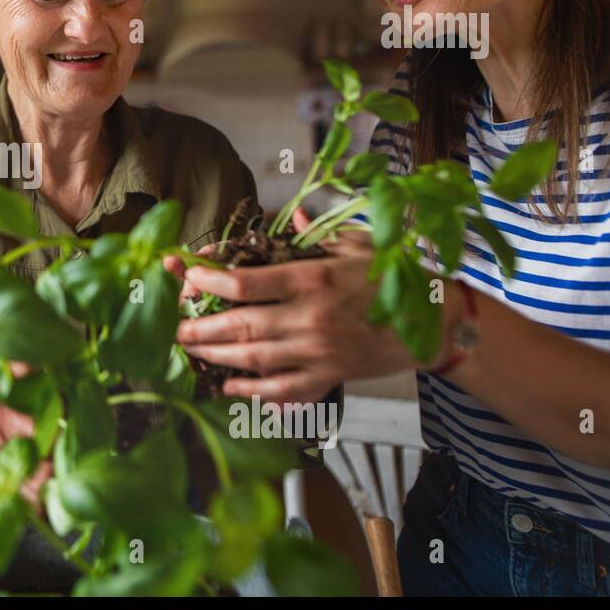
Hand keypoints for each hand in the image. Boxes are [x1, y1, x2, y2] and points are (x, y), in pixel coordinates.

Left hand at [171, 207, 434, 401]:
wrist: (432, 322)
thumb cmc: (390, 278)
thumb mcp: (353, 246)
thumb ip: (315, 237)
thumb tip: (292, 217)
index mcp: (312, 278)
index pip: (246, 281)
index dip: (209, 281)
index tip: (187, 277)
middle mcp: (310, 316)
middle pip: (241, 324)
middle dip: (201, 327)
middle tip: (177, 327)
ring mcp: (318, 350)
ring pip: (254, 358)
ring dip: (217, 356)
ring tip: (192, 351)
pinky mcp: (329, 375)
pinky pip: (284, 389)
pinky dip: (254, 392)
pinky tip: (231, 388)